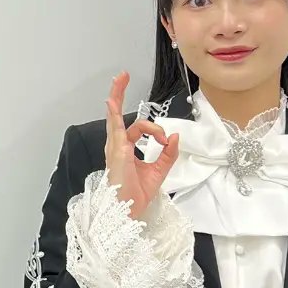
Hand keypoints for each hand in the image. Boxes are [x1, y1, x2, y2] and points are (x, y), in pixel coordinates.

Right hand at [104, 71, 179, 221]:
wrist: (128, 212)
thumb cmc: (137, 195)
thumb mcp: (159, 171)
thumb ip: (168, 154)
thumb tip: (175, 136)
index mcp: (125, 150)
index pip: (136, 129)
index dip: (156, 131)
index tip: (167, 140)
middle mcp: (117, 146)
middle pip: (116, 115)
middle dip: (119, 94)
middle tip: (122, 76)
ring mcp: (115, 147)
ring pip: (115, 117)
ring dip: (117, 96)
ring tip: (120, 78)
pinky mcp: (118, 151)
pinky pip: (116, 129)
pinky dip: (113, 113)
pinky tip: (111, 100)